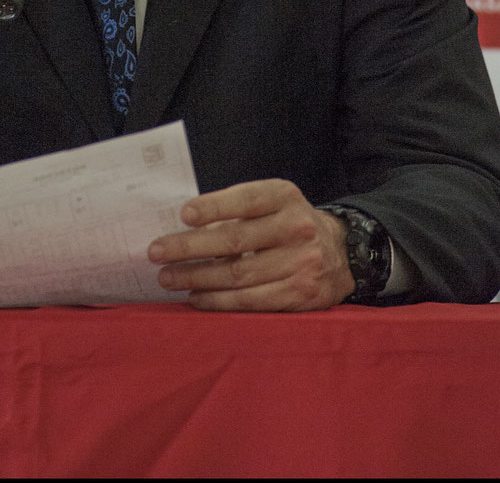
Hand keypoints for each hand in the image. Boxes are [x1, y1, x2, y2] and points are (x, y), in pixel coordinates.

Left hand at [148, 179, 355, 311]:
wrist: (342, 253)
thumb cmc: (288, 223)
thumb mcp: (272, 203)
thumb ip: (237, 211)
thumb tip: (185, 226)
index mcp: (285, 197)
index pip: (246, 200)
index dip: (214, 206)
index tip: (184, 214)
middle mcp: (296, 228)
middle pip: (235, 240)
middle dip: (190, 247)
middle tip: (157, 252)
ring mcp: (301, 263)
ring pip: (239, 275)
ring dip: (197, 278)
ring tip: (168, 278)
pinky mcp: (301, 294)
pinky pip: (252, 302)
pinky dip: (219, 301)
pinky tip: (196, 298)